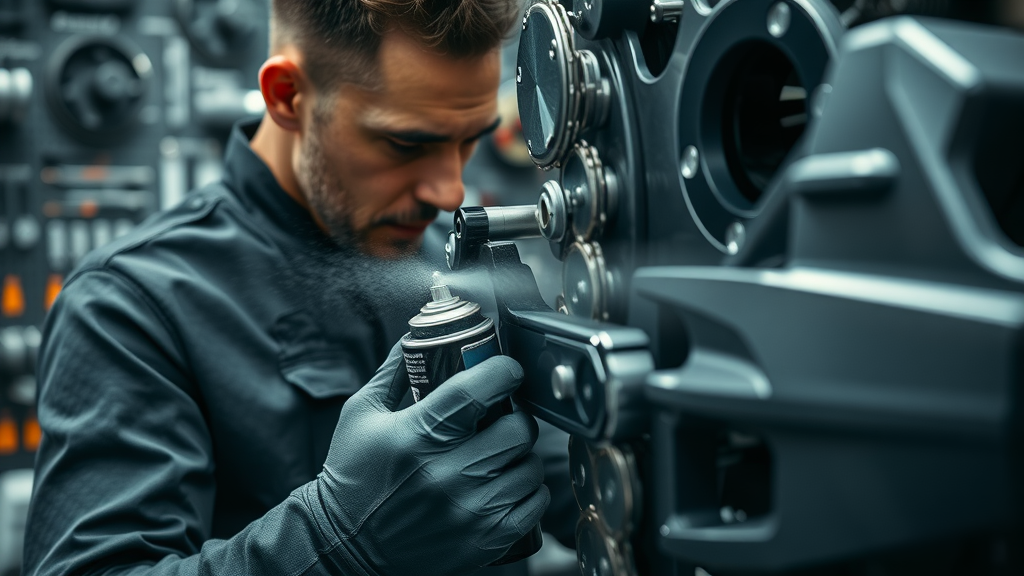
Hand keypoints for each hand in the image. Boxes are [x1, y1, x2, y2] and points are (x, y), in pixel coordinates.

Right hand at [316, 343, 549, 575]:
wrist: (344, 548)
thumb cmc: (353, 477)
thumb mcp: (361, 416)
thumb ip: (394, 372)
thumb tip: (419, 337)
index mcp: (415, 437)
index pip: (477, 392)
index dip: (503, 372)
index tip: (507, 370)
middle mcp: (446, 475)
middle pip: (517, 430)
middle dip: (514, 417)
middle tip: (501, 419)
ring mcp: (469, 511)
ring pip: (530, 466)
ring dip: (520, 455)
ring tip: (499, 454)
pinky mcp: (484, 540)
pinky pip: (533, 502)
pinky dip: (526, 490)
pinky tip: (504, 484)